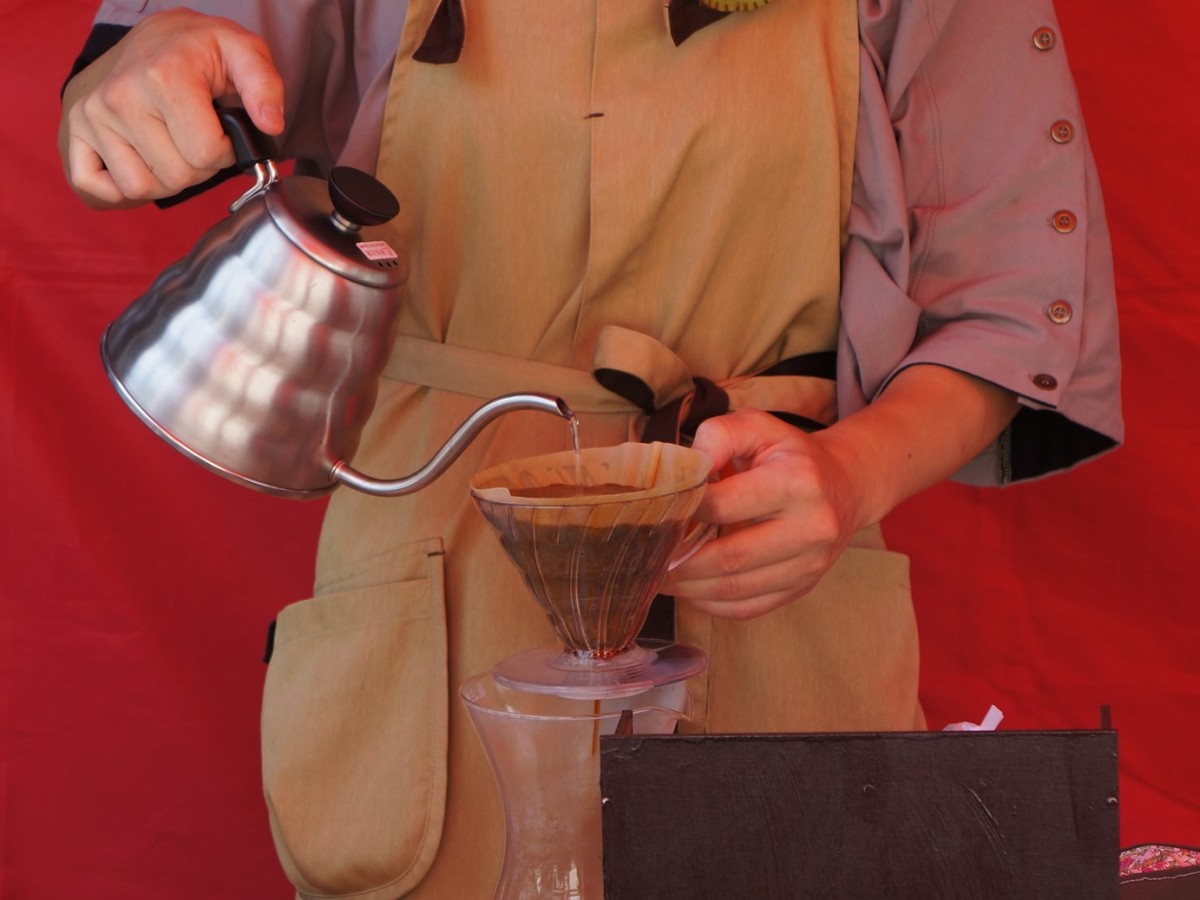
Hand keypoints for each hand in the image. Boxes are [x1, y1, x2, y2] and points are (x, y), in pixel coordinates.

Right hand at [58, 9, 284, 207]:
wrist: (152, 38)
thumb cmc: (198, 50)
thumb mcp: (241, 51)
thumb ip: (264, 86)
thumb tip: (270, 124)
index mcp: (163, 77)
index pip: (205, 155)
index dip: (223, 151)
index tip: (219, 130)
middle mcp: (119, 97)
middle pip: (175, 176)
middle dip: (196, 167)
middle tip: (194, 136)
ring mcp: (92, 116)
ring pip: (140, 188)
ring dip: (163, 179)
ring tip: (170, 145)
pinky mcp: (74, 132)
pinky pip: (96, 189)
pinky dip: (121, 189)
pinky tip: (140, 162)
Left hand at [660, 409, 862, 620]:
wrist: (844, 486)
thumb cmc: (789, 454)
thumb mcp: (758, 426)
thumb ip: (718, 435)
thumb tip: (685, 468)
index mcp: (798, 482)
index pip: (724, 505)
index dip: (684, 512)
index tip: (658, 513)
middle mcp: (811, 527)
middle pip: (729, 557)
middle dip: (680, 563)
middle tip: (647, 558)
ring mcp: (810, 564)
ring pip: (736, 589)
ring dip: (690, 589)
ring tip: (660, 577)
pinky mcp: (803, 588)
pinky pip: (749, 608)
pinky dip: (712, 605)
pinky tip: (690, 590)